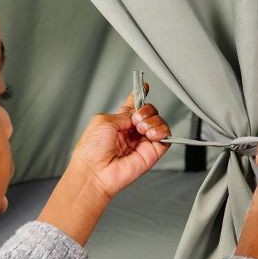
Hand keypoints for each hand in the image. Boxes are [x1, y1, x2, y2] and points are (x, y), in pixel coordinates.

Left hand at [70, 82, 170, 200]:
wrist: (95, 172)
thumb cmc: (91, 150)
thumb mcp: (103, 121)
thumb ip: (124, 113)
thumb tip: (137, 114)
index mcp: (119, 122)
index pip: (133, 106)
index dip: (140, 95)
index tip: (145, 86)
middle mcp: (132, 131)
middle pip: (150, 112)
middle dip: (146, 110)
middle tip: (136, 118)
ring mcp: (142, 142)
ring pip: (159, 122)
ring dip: (153, 121)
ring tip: (141, 129)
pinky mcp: (152, 153)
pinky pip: (166, 137)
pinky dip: (162, 131)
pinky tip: (150, 134)